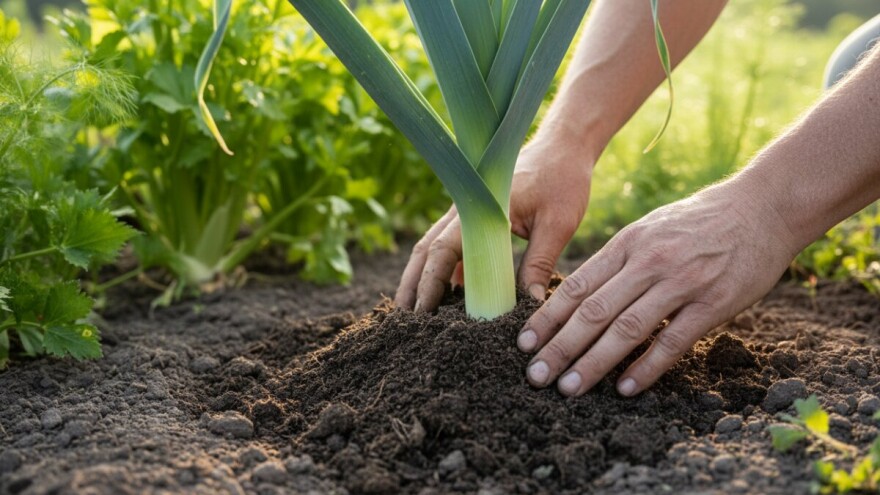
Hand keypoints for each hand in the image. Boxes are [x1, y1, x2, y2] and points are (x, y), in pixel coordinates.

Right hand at [394, 136, 594, 311]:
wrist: (563, 146)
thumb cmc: (562, 179)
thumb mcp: (557, 223)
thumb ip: (540, 262)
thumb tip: (530, 305)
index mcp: (480, 207)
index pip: (443, 249)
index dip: (430, 283)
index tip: (423, 312)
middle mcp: (464, 209)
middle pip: (426, 250)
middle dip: (412, 285)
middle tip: (403, 320)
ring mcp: (466, 212)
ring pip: (433, 248)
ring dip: (422, 278)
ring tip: (415, 314)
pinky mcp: (474, 217)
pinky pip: (452, 247)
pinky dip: (444, 271)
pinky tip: (447, 297)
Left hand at [518, 180, 800, 396]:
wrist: (762, 208)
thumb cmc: (698, 223)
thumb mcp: (649, 229)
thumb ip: (617, 261)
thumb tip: (578, 296)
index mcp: (627, 244)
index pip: (576, 286)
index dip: (547, 318)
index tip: (523, 344)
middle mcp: (648, 263)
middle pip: (593, 312)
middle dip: (559, 347)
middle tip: (535, 377)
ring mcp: (681, 283)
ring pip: (626, 329)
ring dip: (594, 363)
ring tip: (569, 387)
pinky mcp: (713, 303)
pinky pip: (673, 341)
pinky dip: (646, 367)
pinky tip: (625, 388)